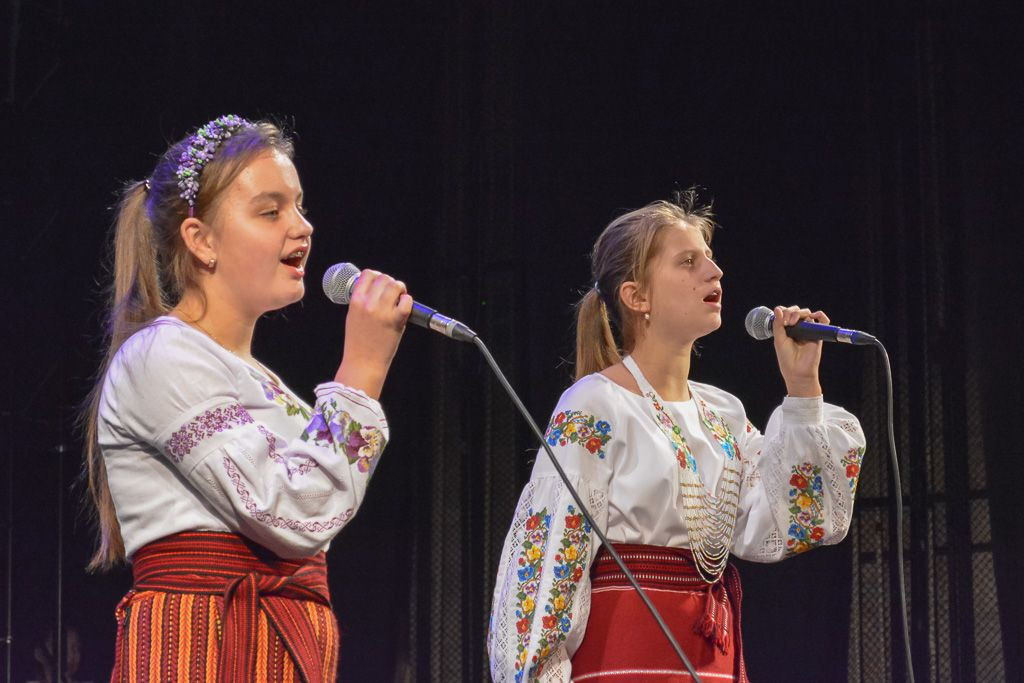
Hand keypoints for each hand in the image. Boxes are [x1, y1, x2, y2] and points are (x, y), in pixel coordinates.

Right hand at [335, 269, 413, 398]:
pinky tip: (404, 306)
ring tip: (399, 298)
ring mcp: (383, 312)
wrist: (363, 363)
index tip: (380, 282)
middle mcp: (368, 304)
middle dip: (390, 283)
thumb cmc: (358, 342)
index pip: (367, 275)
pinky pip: (406, 301)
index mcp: (355, 302)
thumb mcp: (353, 317)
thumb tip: (376, 288)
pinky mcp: (396, 321)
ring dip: (400, 289)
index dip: (376, 276)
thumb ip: (362, 302)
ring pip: (395, 286)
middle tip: (393, 292)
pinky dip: (407, 301)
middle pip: (384, 278)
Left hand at [772, 304, 826, 396]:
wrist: (797, 371)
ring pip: (807, 313)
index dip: (783, 311)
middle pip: (796, 311)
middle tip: (787, 323)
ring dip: (799, 313)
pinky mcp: (818, 334)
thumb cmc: (787, 358)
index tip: (780, 320)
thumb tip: (777, 308)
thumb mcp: (779, 339)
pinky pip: (823, 321)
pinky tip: (813, 316)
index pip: (786, 312)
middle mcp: (798, 328)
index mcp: (787, 329)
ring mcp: (808, 330)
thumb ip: (778, 324)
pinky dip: (820, 315)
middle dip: (790, 312)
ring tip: (793, 323)